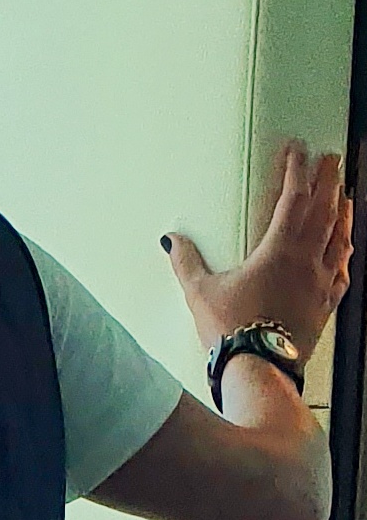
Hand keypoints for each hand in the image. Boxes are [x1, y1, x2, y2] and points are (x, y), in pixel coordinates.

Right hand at [164, 141, 352, 360]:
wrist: (259, 370)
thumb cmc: (233, 332)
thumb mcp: (201, 293)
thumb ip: (187, 262)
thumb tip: (172, 241)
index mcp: (279, 250)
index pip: (293, 198)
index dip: (296, 169)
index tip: (298, 149)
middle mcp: (306, 262)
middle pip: (324, 210)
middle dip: (328, 180)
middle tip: (331, 159)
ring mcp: (320, 284)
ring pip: (339, 238)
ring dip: (343, 212)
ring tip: (345, 195)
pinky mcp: (325, 306)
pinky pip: (341, 273)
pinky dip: (344, 255)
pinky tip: (345, 251)